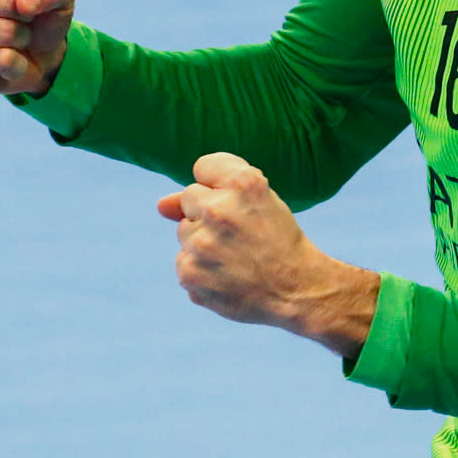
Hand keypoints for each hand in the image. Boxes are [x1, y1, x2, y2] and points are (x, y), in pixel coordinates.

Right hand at [0, 0, 75, 96]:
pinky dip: (17, 63)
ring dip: (22, 39)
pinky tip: (8, 56)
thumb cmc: (43, 9)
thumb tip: (24, 3)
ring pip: (4, 33)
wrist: (39, 51)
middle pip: (5, 0)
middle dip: (27, 15)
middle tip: (23, 16)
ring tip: (15, 35)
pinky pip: (1, 60)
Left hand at [158, 153, 378, 356]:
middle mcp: (219, 209)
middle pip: (190, 198)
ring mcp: (202, 244)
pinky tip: (227, 277)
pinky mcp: (190, 273)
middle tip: (239, 234)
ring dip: (203, 243)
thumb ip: (208, 191)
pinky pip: (183, 262)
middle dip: (209, 214)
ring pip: (184, 232)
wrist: (297, 290)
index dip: (221, 186)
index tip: (241, 205)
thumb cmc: (277, 240)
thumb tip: (160, 206)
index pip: (203, 167)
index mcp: (243, 183)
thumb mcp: (259, 201)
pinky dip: (201, 271)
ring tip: (235, 257)